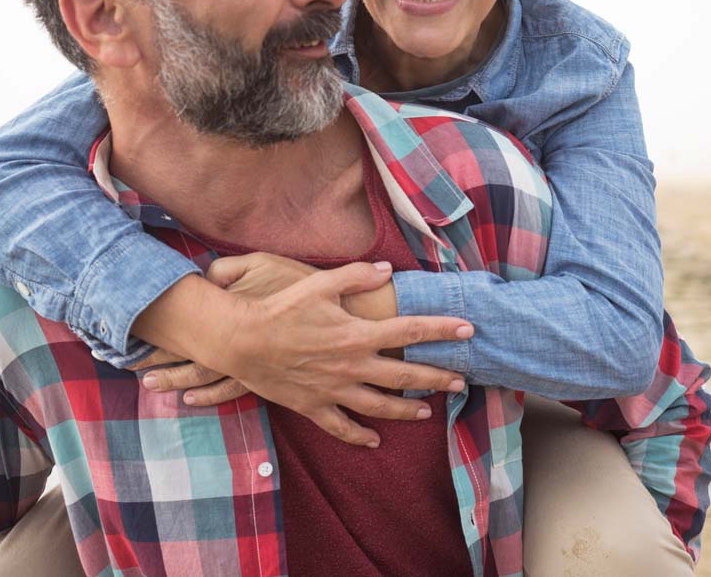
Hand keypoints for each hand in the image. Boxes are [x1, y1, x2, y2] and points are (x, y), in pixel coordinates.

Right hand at [133, 263, 471, 445]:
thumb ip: (355, 275)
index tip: (467, 329)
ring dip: (408, 410)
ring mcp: (335, 390)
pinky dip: (360, 435)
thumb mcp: (319, 284)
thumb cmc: (280, 309)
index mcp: (358, 334)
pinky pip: (342, 427)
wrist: (243, 341)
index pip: (410, 331)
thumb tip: (386, 269)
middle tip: (461, 381)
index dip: (441, 329)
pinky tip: (374, 440)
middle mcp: (353, 366)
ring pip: (381, 406)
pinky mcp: (314, 406)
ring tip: (427, 412)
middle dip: (437, 378)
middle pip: (405, 376)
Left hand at [137, 254, 317, 399]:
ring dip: (177, 380)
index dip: (159, 330)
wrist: (343, 318)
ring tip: (151, 384)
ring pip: (204, 377)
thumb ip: (229, 269)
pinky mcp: (266, 378)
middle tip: (130, 366)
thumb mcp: (264, 263)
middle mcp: (235, 343)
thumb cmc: (302, 285)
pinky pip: (230, 390)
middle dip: (158, 360)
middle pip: (188, 354)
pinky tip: (193, 400)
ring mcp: (250, 364)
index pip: (185, 323)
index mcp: (229, 313)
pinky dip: (209, 396)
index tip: (132, 334)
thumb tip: (204, 276)